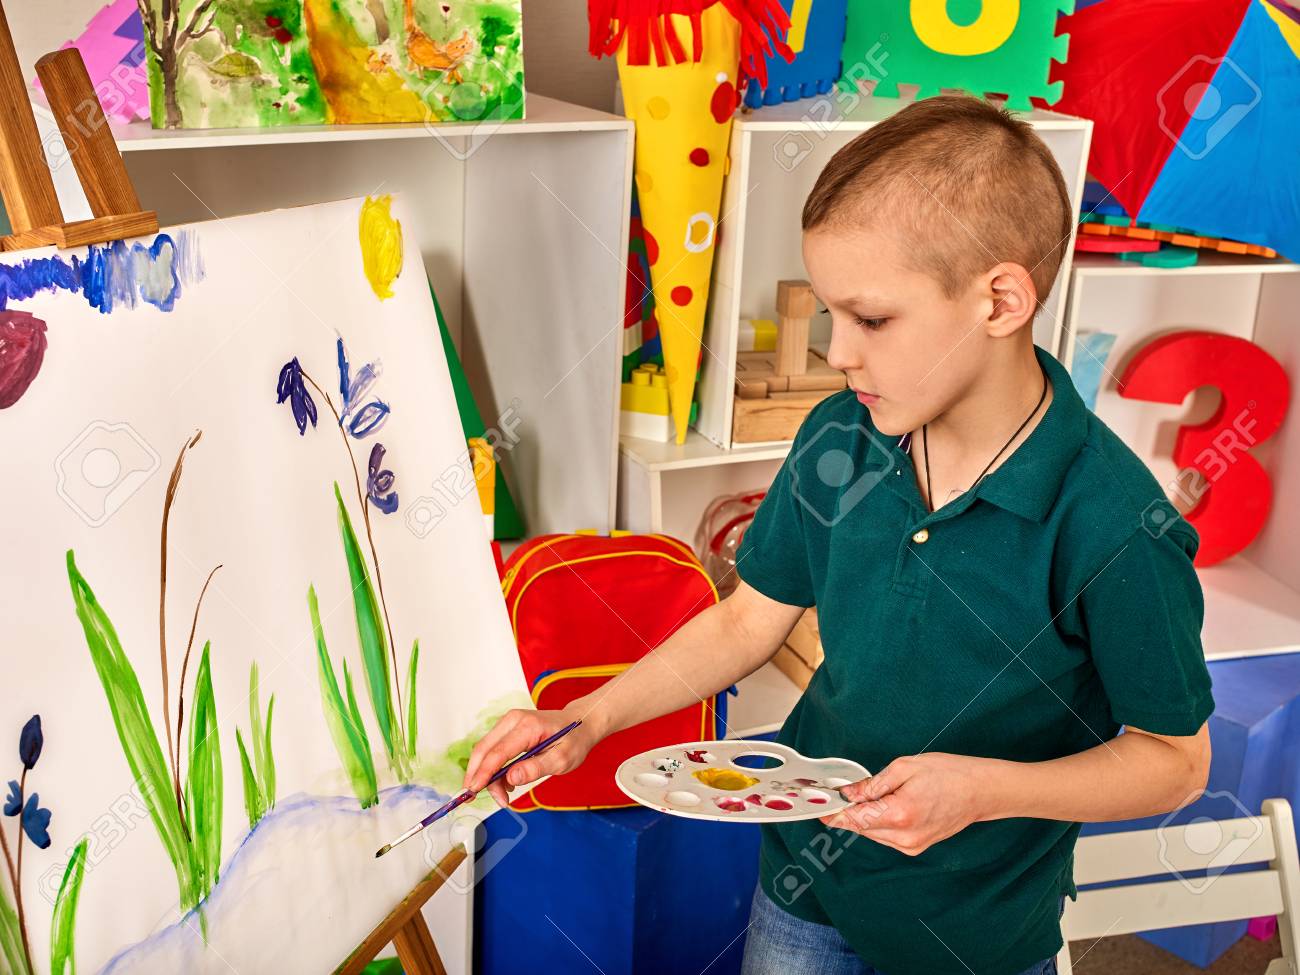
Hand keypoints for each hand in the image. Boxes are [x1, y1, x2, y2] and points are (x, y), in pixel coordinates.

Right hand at [463, 707, 599, 807]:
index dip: (483, 774)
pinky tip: (504, 783)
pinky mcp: (507, 728)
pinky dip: (492, 768)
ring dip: (485, 774)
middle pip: (484, 749)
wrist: (580, 723)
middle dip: (477, 775)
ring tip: (501, 795)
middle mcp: (513, 720)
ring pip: (485, 750)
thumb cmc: (573, 740)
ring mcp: (509, 722)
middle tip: (475, 797)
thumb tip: (511, 778)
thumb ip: (536, 768)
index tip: (474, 791)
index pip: (498, 752)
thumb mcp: (562, 759)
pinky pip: (492, 749)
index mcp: (528, 726)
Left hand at [820, 753, 992, 856]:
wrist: (981, 791)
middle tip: (836, 794)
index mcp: (899, 814)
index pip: (855, 819)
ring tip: (865, 796)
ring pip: (872, 833)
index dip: (833, 813)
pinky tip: (883, 805)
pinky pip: (886, 836)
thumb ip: (873, 784)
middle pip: (861, 827)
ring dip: (864, 816)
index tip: (817, 808)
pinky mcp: (916, 847)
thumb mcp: (905, 767)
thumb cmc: (949, 774)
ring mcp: (912, 845)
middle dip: (847, 811)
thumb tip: (849, 793)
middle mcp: (904, 836)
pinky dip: (879, 822)